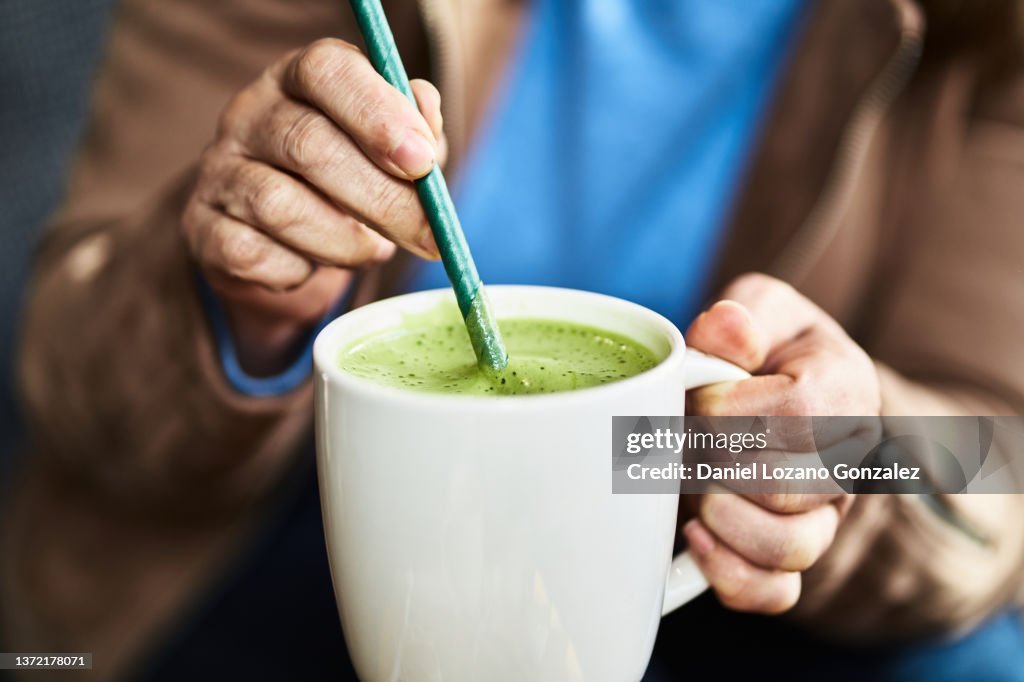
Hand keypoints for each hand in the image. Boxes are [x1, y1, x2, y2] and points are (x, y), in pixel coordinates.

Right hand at [182, 39, 445, 372]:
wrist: (284, 236)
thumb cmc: (352, 178)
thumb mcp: (393, 149)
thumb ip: (416, 129)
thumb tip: (425, 108)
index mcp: (299, 79)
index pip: (326, 70)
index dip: (377, 113)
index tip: (423, 162)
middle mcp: (249, 114)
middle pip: (309, 146)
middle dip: (382, 199)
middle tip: (428, 236)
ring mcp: (218, 170)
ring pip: (279, 206)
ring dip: (344, 242)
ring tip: (374, 251)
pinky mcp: (203, 228)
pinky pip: (251, 254)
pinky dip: (297, 270)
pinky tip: (315, 265)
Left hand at [681, 273, 879, 612]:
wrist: (779, 393)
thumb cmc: (764, 349)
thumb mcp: (760, 311)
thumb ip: (744, 316)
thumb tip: (725, 326)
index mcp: (845, 388)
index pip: (798, 412)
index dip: (729, 411)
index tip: (695, 398)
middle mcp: (847, 460)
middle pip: (787, 484)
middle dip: (713, 463)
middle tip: (679, 440)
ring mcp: (822, 517)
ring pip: (790, 546)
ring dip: (723, 520)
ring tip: (691, 489)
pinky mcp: (790, 558)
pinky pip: (776, 593)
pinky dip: (729, 575)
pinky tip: (692, 538)